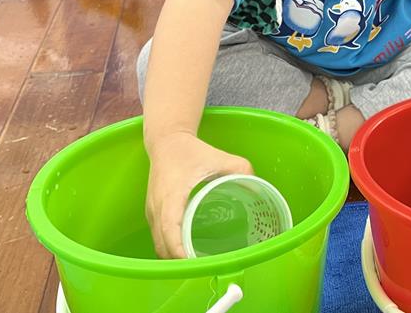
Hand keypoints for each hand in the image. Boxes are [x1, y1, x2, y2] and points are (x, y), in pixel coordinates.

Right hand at [145, 131, 252, 258]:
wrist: (166, 141)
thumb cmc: (191, 150)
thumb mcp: (219, 157)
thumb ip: (240, 169)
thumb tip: (258, 185)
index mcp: (171, 195)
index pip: (170, 230)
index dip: (180, 250)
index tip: (196, 263)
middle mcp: (157, 207)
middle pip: (163, 246)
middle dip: (181, 262)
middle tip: (206, 268)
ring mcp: (152, 212)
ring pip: (159, 245)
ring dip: (175, 259)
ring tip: (199, 265)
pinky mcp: (153, 213)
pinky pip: (159, 238)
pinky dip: (171, 249)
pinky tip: (188, 252)